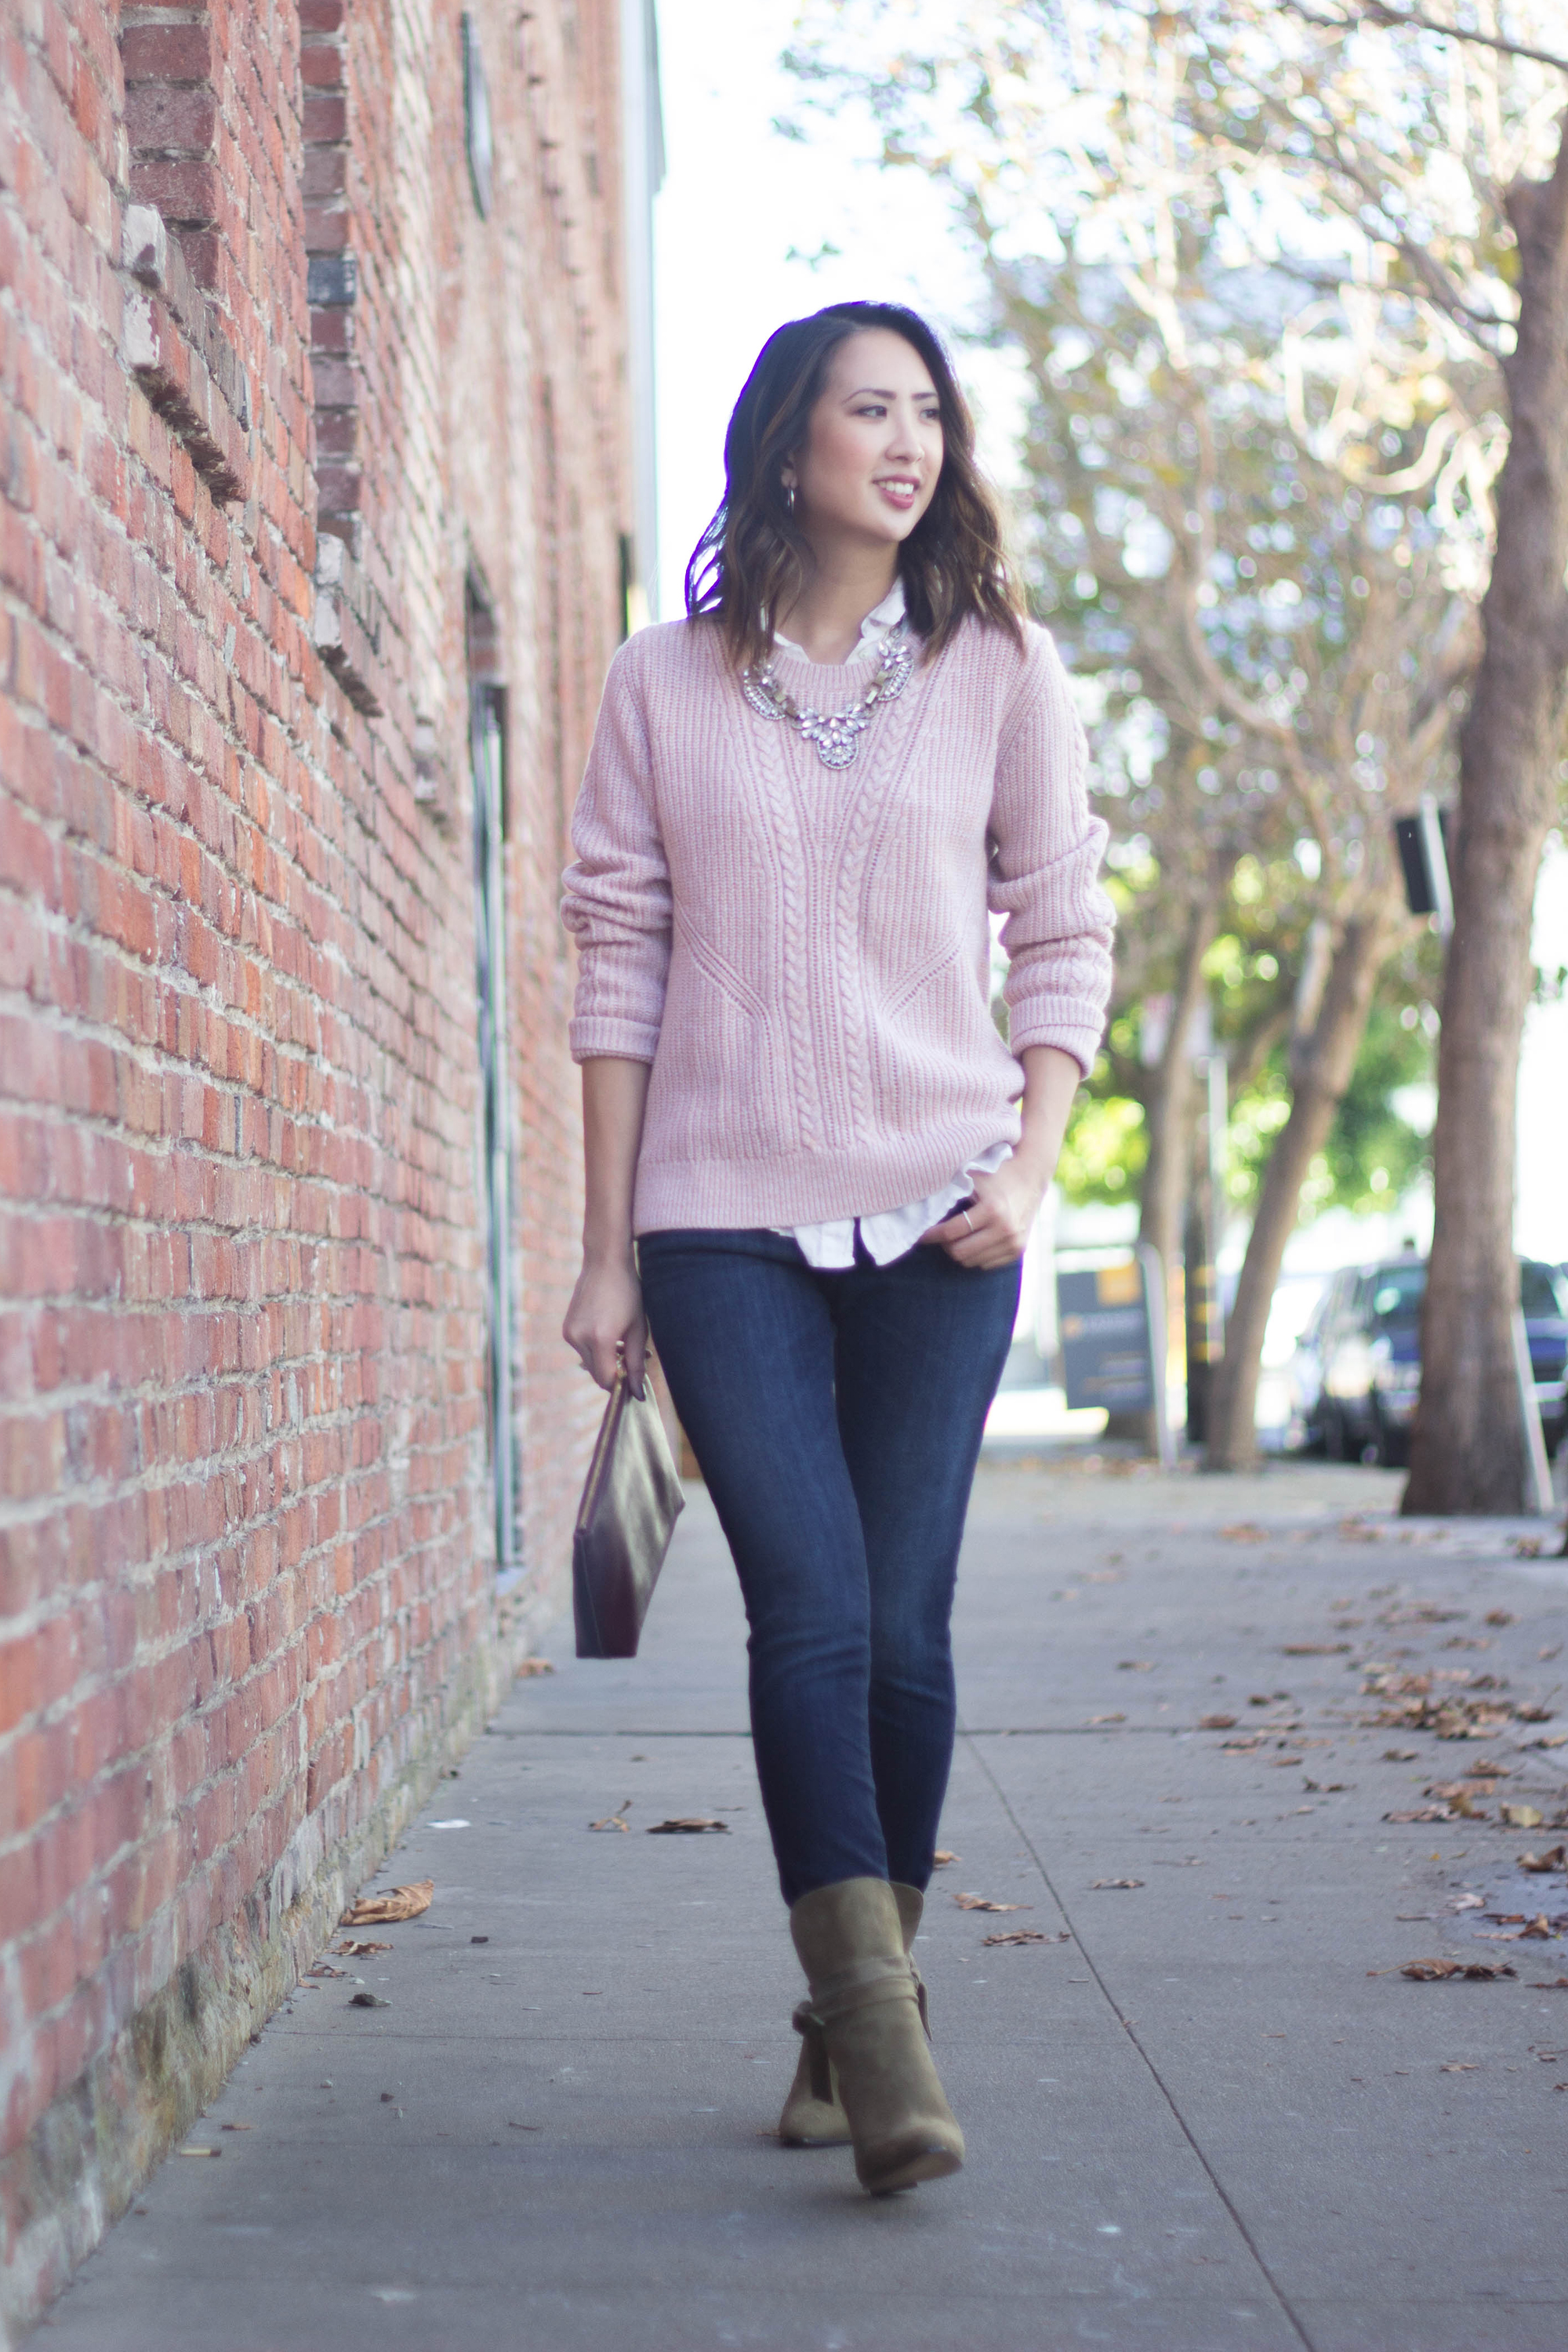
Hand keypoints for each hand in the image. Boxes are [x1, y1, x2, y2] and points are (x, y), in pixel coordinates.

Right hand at [562, 1252, 647, 1392]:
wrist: (605, 1263)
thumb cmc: (628, 1293)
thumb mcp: (638, 1329)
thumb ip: (636, 1363)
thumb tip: (638, 1394)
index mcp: (600, 1339)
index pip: (607, 1380)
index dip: (622, 1384)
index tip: (635, 1380)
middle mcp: (579, 1338)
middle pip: (597, 1374)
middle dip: (615, 1372)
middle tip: (632, 1358)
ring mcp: (569, 1334)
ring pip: (589, 1363)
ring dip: (604, 1361)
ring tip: (621, 1341)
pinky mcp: (566, 1329)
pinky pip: (582, 1350)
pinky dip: (595, 1349)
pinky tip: (607, 1331)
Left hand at [924, 1158, 1048, 1268]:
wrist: (1030, 1177)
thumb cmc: (995, 1174)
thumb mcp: (972, 1175)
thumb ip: (948, 1186)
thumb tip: (915, 1196)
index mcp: (992, 1210)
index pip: (951, 1233)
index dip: (930, 1235)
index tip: (921, 1233)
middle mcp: (1006, 1229)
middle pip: (959, 1253)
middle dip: (944, 1245)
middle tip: (939, 1234)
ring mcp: (1014, 1242)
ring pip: (971, 1262)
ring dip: (959, 1251)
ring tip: (957, 1235)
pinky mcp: (1018, 1251)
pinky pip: (985, 1264)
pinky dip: (975, 1255)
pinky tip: (974, 1239)